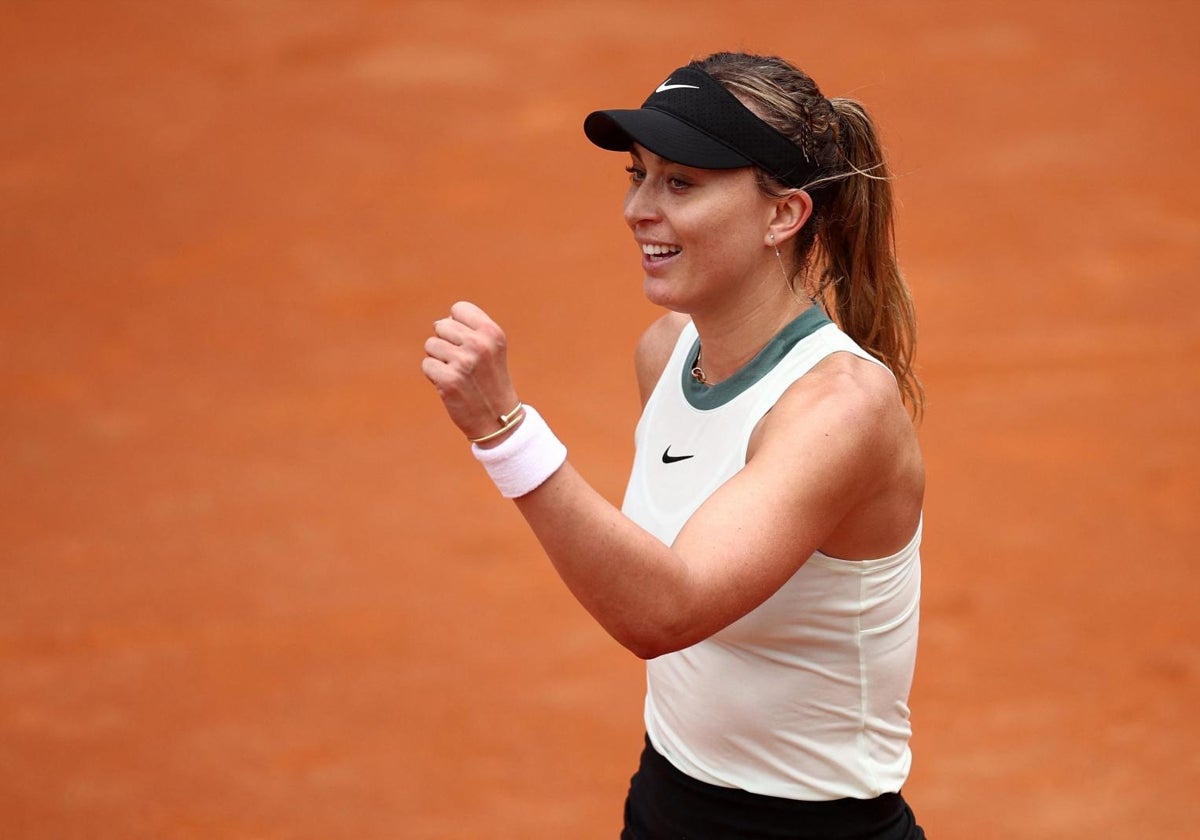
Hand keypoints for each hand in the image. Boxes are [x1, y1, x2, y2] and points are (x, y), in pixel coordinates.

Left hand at [422, 301, 521, 442]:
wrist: (497, 418)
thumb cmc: (490, 379)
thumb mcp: (492, 348)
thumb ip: (470, 329)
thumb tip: (439, 323)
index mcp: (492, 332)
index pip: (458, 309)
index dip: (457, 325)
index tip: (468, 343)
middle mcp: (479, 344)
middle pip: (441, 326)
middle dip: (446, 343)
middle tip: (463, 362)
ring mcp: (463, 362)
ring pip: (431, 345)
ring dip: (439, 359)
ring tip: (458, 373)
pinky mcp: (448, 380)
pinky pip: (426, 365)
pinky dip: (434, 375)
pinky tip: (450, 385)